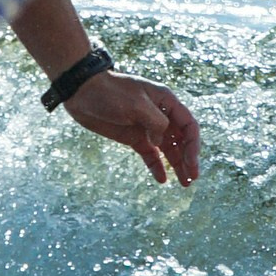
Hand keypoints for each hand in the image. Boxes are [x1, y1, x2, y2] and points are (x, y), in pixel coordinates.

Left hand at [66, 73, 199, 185]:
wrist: (82, 92)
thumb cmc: (110, 92)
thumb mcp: (136, 104)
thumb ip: (155, 123)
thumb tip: (160, 143)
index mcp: (166, 102)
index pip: (188, 126)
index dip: (193, 146)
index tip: (191, 163)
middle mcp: (160, 115)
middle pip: (181, 140)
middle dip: (187, 159)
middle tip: (191, 179)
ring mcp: (147, 127)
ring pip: (168, 149)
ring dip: (176, 165)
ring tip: (184, 184)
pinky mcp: (133, 137)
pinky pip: (150, 154)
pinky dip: (156, 166)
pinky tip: (162, 180)